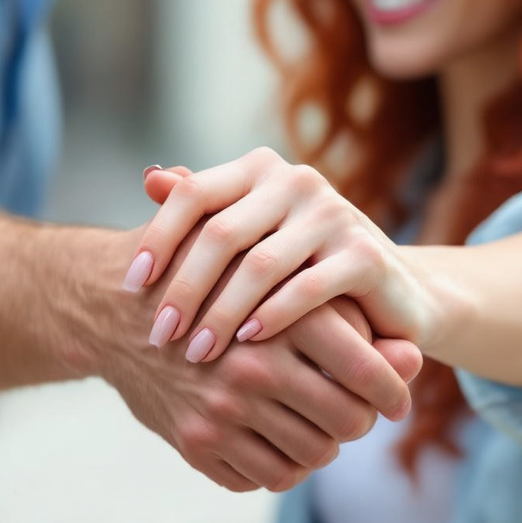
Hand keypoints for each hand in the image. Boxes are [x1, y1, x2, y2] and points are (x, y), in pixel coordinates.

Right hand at [107, 222, 421, 491]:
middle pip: (346, 422)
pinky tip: (277, 435)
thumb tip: (416, 354)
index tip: (398, 397)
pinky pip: (265, 476)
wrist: (115, 306)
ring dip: (324, 443)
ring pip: (311, 456)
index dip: (394, 389)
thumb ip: (350, 315)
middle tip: (358, 409)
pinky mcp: (195, 443)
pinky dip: (282, 463)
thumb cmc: (209, 279)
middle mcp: (252, 368)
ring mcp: (220, 410)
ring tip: (318, 420)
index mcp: (280, 317)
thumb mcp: (276, 276)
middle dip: (361, 420)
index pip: (366, 373)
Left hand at [129, 148, 435, 362]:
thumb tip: (148, 177)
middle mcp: (296, 180)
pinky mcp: (364, 254)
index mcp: (260, 169)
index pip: (194, 193)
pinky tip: (247, 344)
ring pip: (259, 265)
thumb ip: (205, 206)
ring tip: (196, 353)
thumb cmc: (303, 265)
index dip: (158, 237)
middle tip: (157, 335)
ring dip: (221, 314)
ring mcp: (333, 214)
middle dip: (183, 288)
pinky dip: (272, 318)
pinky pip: (306, 289)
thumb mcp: (252, 234)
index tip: (130, 286)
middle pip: (221, 232)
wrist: (392, 291)